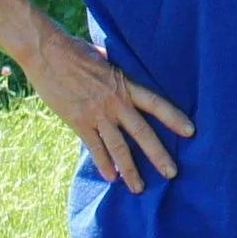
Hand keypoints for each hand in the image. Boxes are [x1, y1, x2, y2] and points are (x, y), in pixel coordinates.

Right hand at [23, 26, 192, 193]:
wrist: (46, 51)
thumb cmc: (74, 49)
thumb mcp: (103, 56)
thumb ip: (114, 68)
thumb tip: (116, 63)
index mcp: (125, 84)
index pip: (156, 103)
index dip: (174, 118)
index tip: (191, 131)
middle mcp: (115, 102)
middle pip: (142, 133)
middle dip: (158, 155)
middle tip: (172, 173)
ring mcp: (96, 114)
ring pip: (118, 147)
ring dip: (130, 170)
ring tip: (139, 188)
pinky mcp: (78, 121)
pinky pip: (94, 147)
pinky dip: (103, 164)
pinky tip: (111, 178)